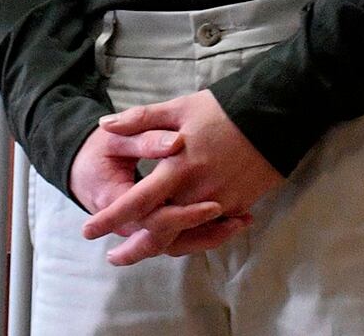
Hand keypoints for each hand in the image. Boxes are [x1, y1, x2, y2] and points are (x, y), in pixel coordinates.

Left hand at [81, 91, 284, 266]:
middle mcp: (196, 192)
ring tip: (146, 247)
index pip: (136, 202)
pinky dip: (196, 234)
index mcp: (177, 168)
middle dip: (134, 250)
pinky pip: (212, 228)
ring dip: (163, 246)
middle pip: (160, 233)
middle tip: (114, 256)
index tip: (88, 230)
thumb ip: (141, 119)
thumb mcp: (181, 108)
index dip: (110, 218)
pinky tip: (186, 234)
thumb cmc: (224, 110)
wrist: (276, 114)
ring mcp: (220, 201)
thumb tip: (105, 125)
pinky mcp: (239, 204)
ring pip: (185, 236)